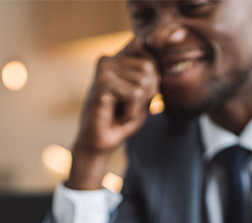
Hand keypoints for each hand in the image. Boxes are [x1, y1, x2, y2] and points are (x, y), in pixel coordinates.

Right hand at [67, 37, 159, 189]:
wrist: (98, 144)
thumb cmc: (122, 121)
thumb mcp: (144, 97)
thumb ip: (152, 76)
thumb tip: (151, 53)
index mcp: (118, 58)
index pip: (148, 50)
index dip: (153, 77)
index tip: (138, 98)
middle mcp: (109, 58)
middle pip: (150, 68)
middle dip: (146, 95)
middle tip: (127, 108)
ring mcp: (104, 68)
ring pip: (144, 82)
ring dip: (138, 105)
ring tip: (121, 112)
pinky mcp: (103, 81)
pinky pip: (135, 94)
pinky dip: (131, 112)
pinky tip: (118, 117)